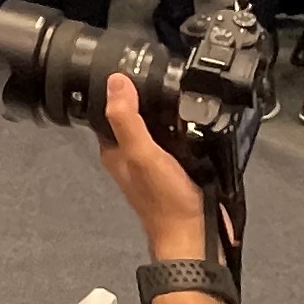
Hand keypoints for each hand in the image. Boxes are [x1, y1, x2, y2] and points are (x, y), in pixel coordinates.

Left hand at [94, 72, 210, 262]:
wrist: (195, 236)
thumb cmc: (166, 201)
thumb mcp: (142, 154)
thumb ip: (127, 119)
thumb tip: (115, 81)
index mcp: (114, 151)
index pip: (108, 110)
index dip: (119, 88)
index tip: (135, 67)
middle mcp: (130, 156)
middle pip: (134, 117)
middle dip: (146, 98)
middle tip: (162, 77)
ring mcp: (153, 163)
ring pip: (156, 128)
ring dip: (166, 114)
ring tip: (180, 94)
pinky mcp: (174, 169)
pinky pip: (174, 141)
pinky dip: (182, 130)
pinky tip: (194, 122)